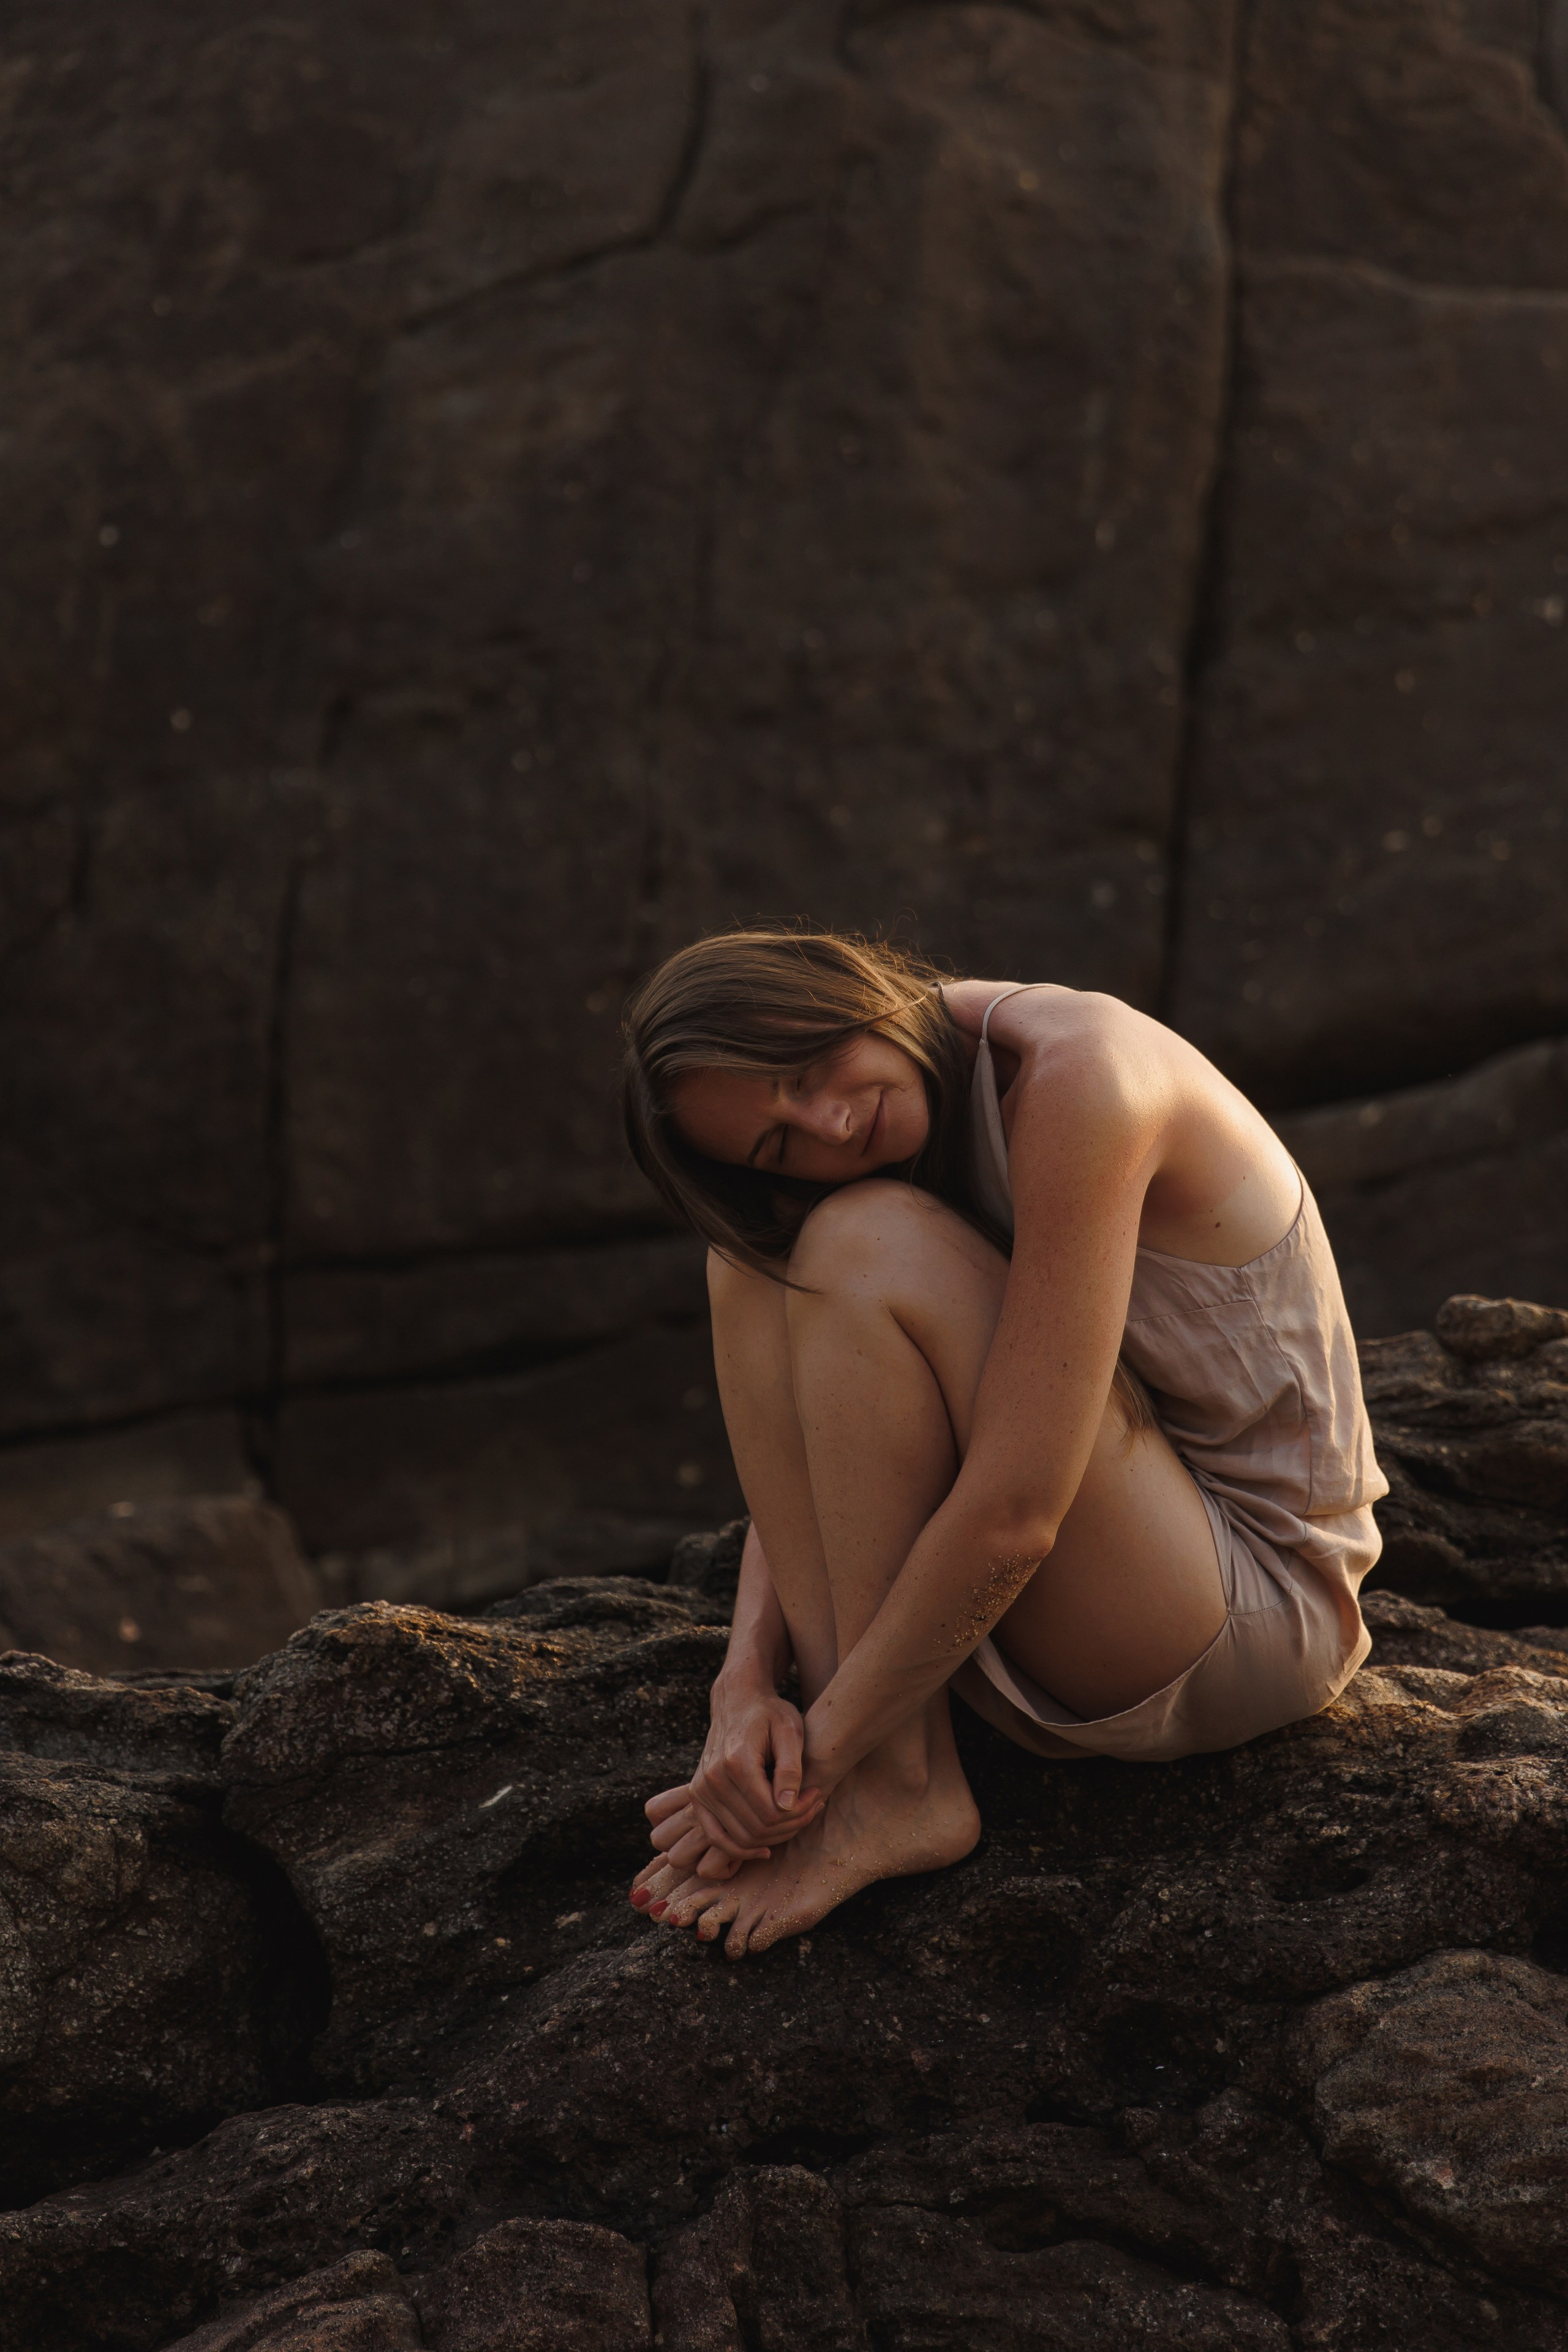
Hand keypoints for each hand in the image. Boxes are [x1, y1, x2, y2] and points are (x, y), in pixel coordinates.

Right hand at [645, 1671, 823, 1870]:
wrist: (737, 1701)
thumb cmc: (770, 1713)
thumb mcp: (790, 1731)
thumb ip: (790, 1769)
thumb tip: (788, 1806)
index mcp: (736, 1762)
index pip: (770, 1813)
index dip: (799, 1813)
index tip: (817, 1795)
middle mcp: (712, 1779)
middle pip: (756, 1829)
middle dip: (790, 1826)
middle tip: (812, 1807)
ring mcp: (701, 1790)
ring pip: (740, 1838)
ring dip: (772, 1838)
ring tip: (795, 1818)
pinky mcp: (697, 1797)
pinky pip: (716, 1837)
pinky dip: (740, 1850)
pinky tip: (764, 1848)